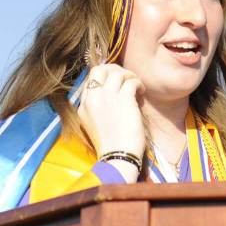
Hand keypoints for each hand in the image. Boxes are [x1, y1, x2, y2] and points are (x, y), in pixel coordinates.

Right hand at [76, 64, 145, 179]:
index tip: (116, 82)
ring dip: (129, 76)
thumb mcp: (94, 125)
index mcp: (83, 106)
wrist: (117, 156)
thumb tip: (113, 95)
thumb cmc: (110, 145)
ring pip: (117, 72)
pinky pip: (131, 81)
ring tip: (136, 85)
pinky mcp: (124, 99)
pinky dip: (138, 83)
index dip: (105, 77)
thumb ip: (97, 109)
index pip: (90, 79)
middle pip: (99, 69)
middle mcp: (93, 98)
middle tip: (125, 77)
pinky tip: (142, 92)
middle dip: (114, 69)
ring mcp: (107, 97)